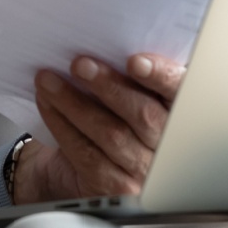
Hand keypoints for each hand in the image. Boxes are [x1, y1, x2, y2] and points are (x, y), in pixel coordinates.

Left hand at [15, 54, 183, 201]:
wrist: (80, 167)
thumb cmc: (110, 116)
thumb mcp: (129, 93)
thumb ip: (130, 74)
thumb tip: (101, 41)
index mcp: (177, 111)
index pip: (179, 92)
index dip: (161, 76)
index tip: (135, 62)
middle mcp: (166, 145)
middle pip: (143, 115)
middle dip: (108, 86)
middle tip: (80, 64)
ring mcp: (143, 170)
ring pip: (110, 133)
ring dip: (74, 102)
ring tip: (49, 79)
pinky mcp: (115, 185)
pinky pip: (86, 152)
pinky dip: (62, 123)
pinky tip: (47, 103)